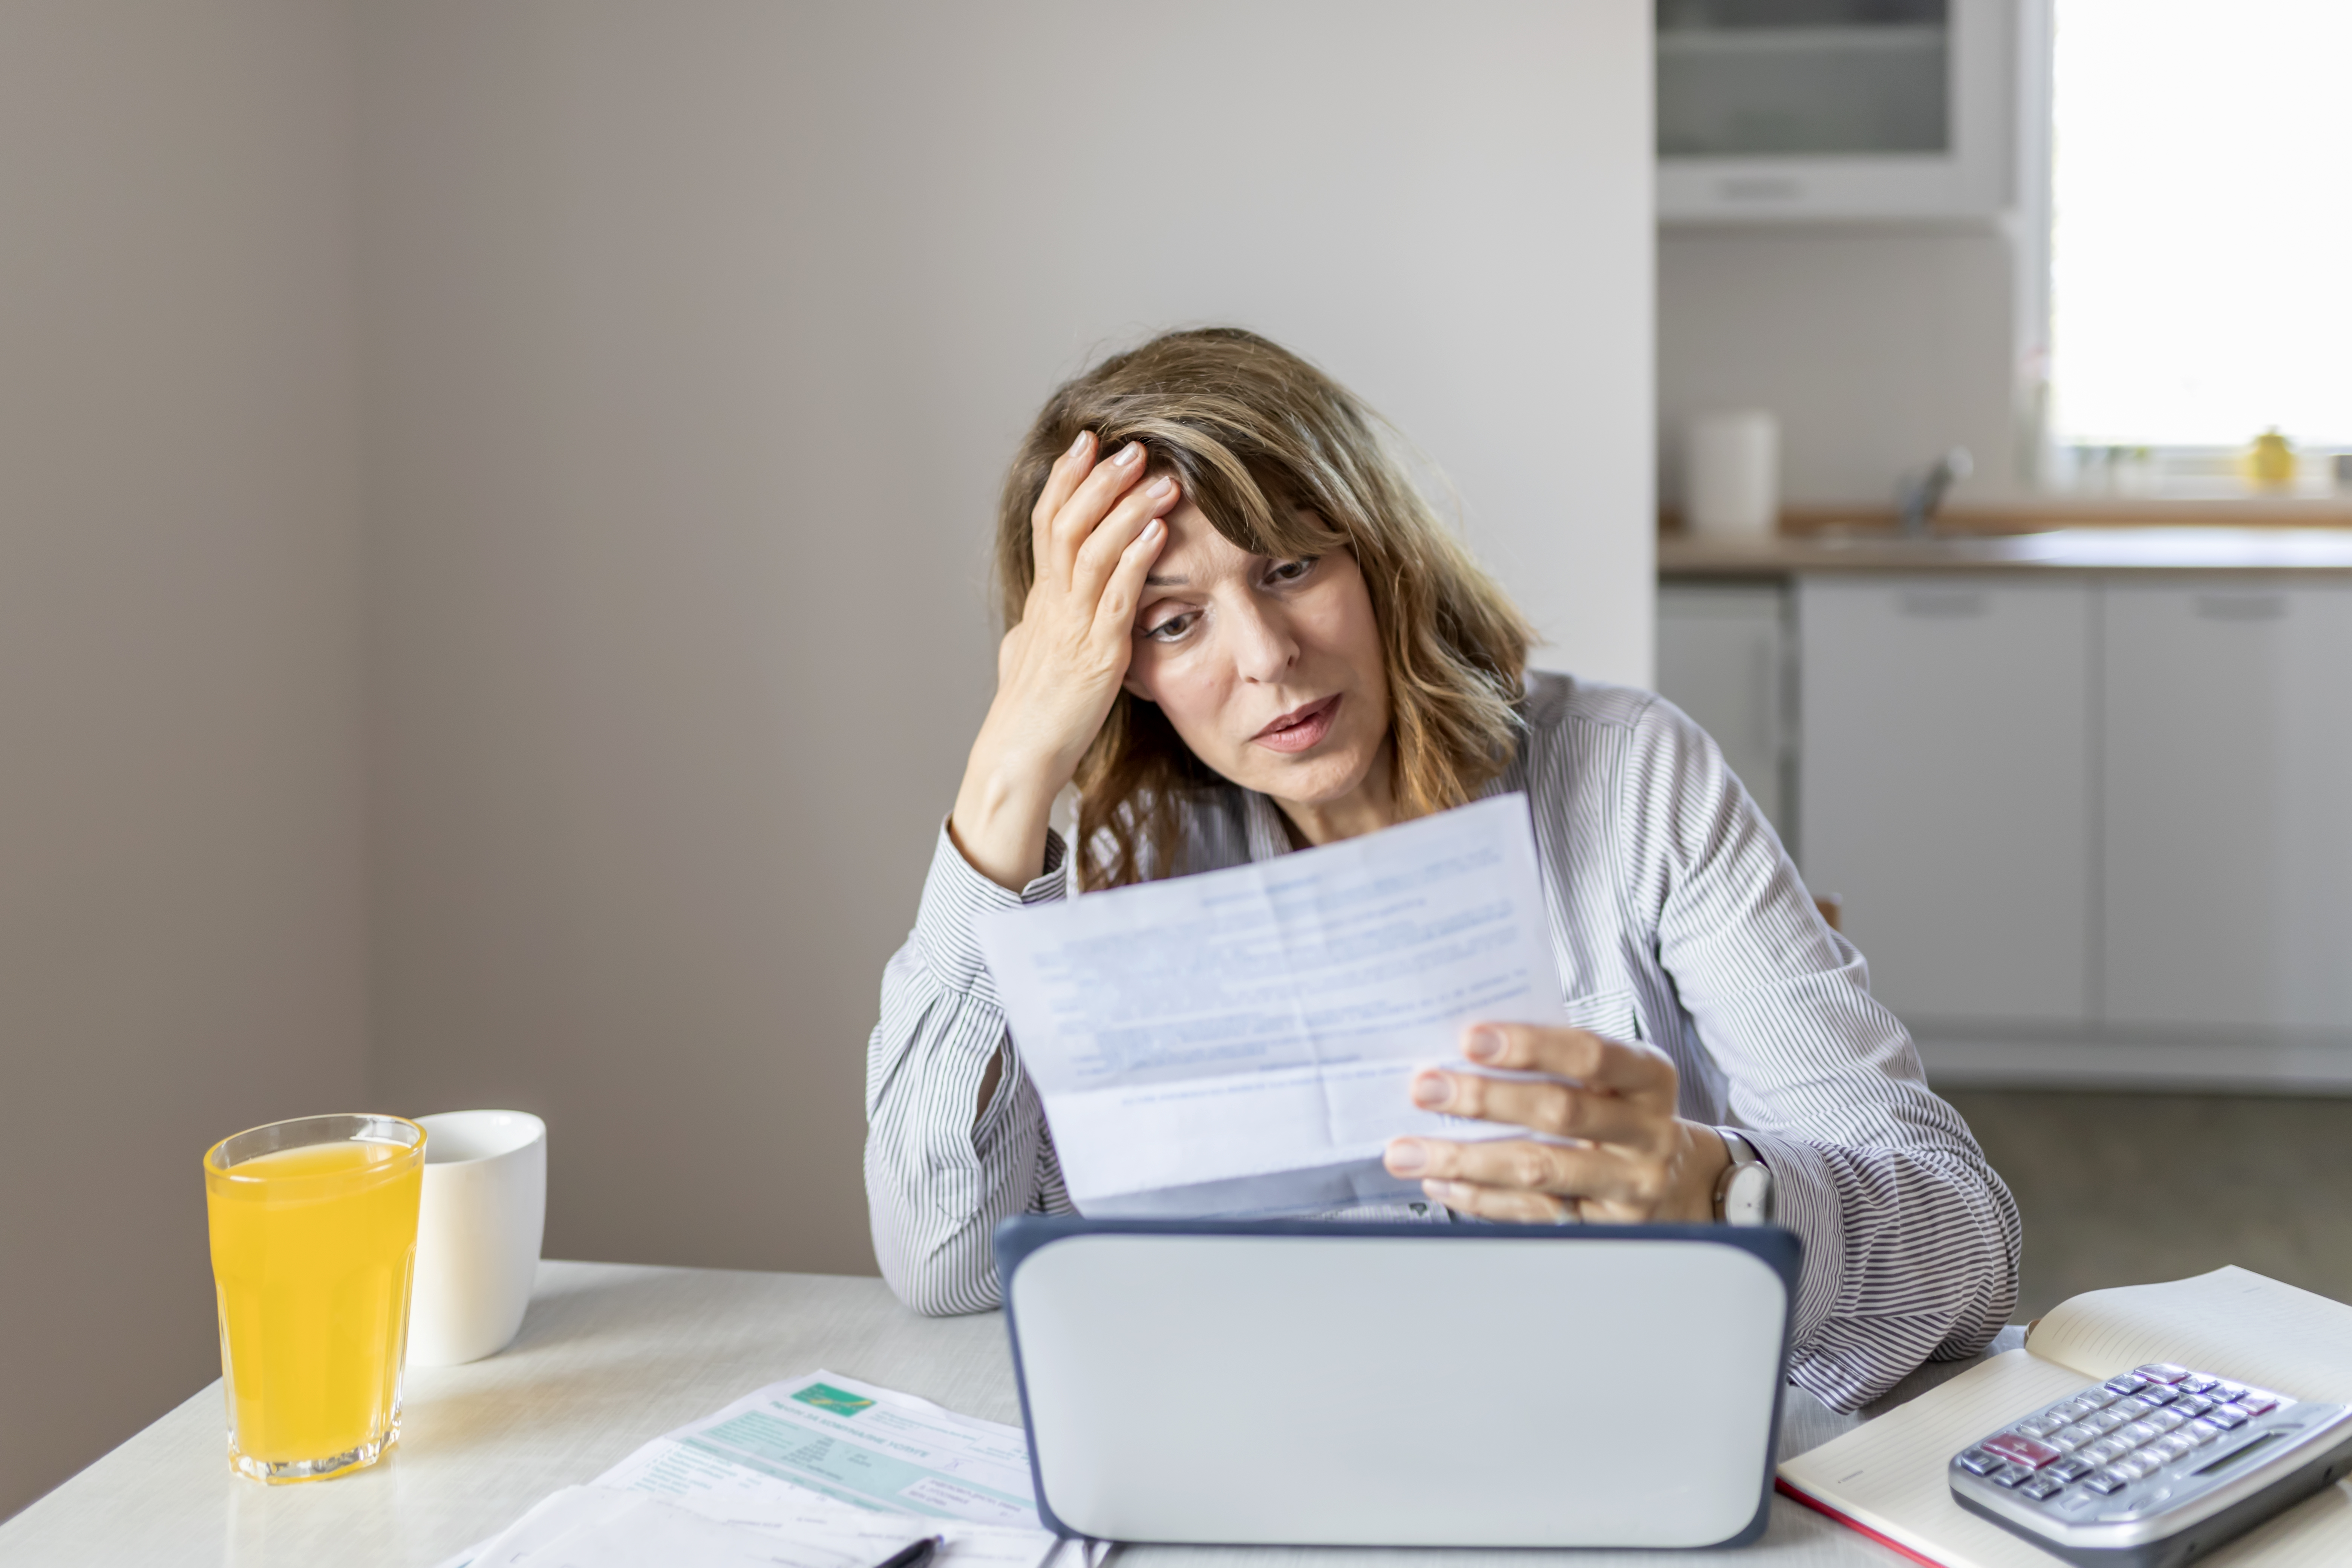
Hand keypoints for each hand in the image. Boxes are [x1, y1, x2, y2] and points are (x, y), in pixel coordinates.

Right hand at [950, 432, 1175, 889]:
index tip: (1088, 441)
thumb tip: (1032, 615)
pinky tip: (1157, 533)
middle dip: (1099, 481)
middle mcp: (1053, 605)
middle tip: (1131, 444)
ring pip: (1092, 552)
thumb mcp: (1030, 656)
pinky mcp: (1097, 655)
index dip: (1067, 479)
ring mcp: (1073, 627)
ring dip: (1126, 509)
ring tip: (1159, 477)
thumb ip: (1039, 626)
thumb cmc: (1031, 713)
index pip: (1049, 522)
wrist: (1020, 757)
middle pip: (1068, 524)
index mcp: (1042, 600)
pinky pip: (1116, 598)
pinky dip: (1136, 560)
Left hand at [1381, 1024, 1729, 1222]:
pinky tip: (1439, 1182)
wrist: (1680, 1181)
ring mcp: (1629, 1185)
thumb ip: (1554, 1059)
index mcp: (1648, 1076)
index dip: (1530, 1045)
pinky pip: (1531, 1213)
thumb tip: (1459, 1049)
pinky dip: (1478, 1198)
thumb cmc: (1622, 1109)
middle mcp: (1647, 1131)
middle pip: (1560, 1113)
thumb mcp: (1611, 1076)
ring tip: (1406, 1151)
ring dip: (1464, 1160)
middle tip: (1424, 1089)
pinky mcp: (1604, 1226)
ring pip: (1539, 1171)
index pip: (1589, 1055)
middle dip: (1483, 1099)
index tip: (1469, 1038)